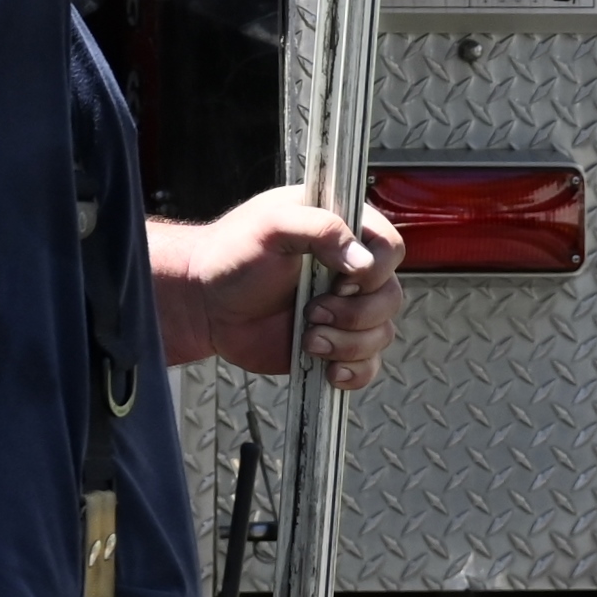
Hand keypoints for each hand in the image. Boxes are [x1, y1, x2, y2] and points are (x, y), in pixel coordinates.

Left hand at [147, 189, 409, 388]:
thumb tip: (362, 260)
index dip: (374, 269)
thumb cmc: (231, 255)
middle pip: (390, 297)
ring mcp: (345, 310)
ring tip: (307, 337)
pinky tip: (326, 367)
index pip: (390, 247)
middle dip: (354, 312)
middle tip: (312, 312)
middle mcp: (350, 271)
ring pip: (381, 334)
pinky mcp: (336, 345)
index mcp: (342, 231)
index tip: (339, 279)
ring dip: (347, 342)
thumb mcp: (271, 225)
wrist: (205, 304)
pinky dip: (353, 370)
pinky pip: (367, 365)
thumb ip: (319, 228)